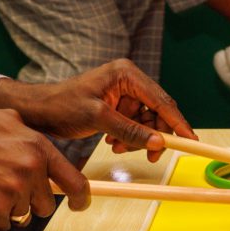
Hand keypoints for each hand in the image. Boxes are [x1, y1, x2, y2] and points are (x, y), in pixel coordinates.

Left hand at [0, 59, 196, 162]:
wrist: (39, 111)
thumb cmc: (62, 105)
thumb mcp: (98, 118)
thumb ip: (130, 130)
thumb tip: (158, 142)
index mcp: (126, 74)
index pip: (161, 100)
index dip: (177, 122)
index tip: (190, 140)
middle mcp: (129, 80)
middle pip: (157, 112)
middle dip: (153, 135)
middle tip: (150, 156)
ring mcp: (124, 94)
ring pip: (147, 122)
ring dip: (138, 139)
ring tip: (119, 148)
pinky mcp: (118, 106)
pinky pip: (134, 125)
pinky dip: (129, 138)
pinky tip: (114, 143)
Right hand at [0, 110, 87, 230]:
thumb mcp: (5, 119)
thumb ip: (32, 137)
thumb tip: (51, 156)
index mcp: (37, 146)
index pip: (74, 181)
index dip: (80, 198)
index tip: (80, 204)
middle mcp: (29, 169)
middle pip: (46, 204)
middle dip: (30, 200)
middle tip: (4, 184)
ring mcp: (12, 192)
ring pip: (23, 215)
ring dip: (8, 207)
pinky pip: (3, 224)